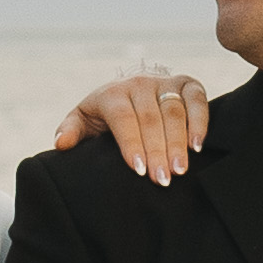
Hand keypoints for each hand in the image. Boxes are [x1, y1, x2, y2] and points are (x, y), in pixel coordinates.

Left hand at [52, 66, 215, 182]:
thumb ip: (70, 131)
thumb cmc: (104, 115)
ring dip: (178, 142)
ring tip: (179, 170)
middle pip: (151, 118)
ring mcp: (164, 82)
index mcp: (111, 93)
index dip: (132, 143)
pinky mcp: (186, 83)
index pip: (123, 118)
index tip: (138, 170)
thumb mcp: (84, 121)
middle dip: (157, 150)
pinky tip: (197, 146)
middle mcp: (138, 84)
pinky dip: (200, 121)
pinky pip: (197, 99)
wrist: (128, 91)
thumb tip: (62, 144)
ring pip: (174, 111)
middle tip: (162, 179)